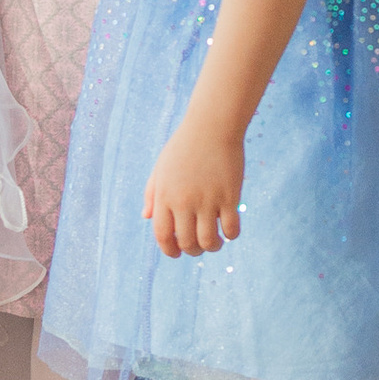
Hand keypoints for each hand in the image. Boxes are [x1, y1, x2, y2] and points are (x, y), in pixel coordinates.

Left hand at [144, 113, 244, 257]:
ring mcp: (207, 200)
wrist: (211, 125)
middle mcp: (184, 201)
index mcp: (165, 196)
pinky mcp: (229, 196)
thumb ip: (151, 194)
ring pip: (209, 241)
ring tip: (216, 243)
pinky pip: (231, 228)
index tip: (177, 253)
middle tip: (199, 247)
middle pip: (187, 242)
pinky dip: (231, 235)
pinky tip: (230, 230)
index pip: (163, 236)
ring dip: (213, 247)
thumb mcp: (161, 168)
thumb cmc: (185, 146)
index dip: (169, 250)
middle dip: (193, 251)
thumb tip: (146, 217)